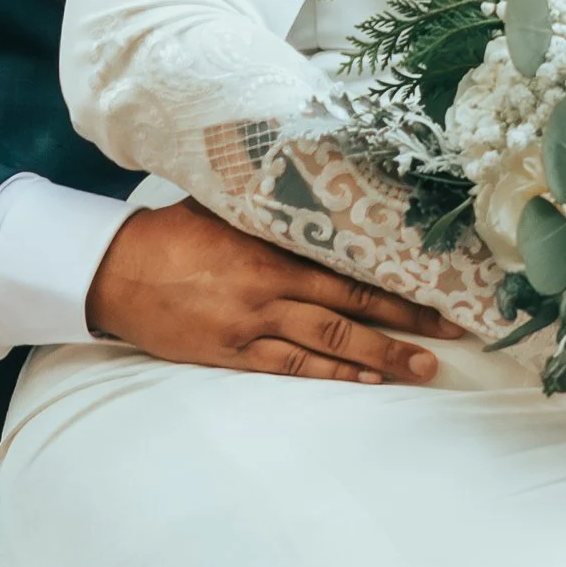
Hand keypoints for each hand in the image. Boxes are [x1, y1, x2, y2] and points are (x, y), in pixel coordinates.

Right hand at [88, 201, 449, 384]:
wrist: (115, 271)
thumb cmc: (170, 234)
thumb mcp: (224, 207)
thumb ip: (270, 207)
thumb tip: (316, 186)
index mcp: (271, 245)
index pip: (347, 266)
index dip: (395, 281)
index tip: (435, 287)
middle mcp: (269, 285)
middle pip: (351, 307)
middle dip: (406, 322)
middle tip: (450, 334)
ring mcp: (252, 323)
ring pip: (329, 342)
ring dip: (380, 356)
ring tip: (422, 368)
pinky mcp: (231, 353)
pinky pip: (292, 367)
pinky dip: (333, 373)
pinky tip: (366, 380)